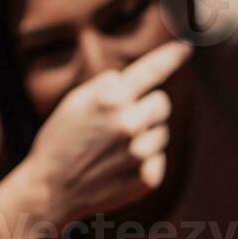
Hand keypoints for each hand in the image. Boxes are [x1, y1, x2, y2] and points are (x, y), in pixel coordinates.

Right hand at [23, 40, 189, 224]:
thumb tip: (139, 75)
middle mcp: (129, 124)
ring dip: (146, 135)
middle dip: (146, 108)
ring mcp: (141, 153)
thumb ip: (108, 85)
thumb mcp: (75, 101)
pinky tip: (119, 168)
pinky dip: (144, 160)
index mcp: (110, 100)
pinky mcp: (148, 178)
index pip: (151, 70)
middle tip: (120, 122)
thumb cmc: (61, 140)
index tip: (186, 48)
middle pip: (162, 102)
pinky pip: (159, 157)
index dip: (172, 56)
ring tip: (115, 149)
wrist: (51, 190)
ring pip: (162, 131)